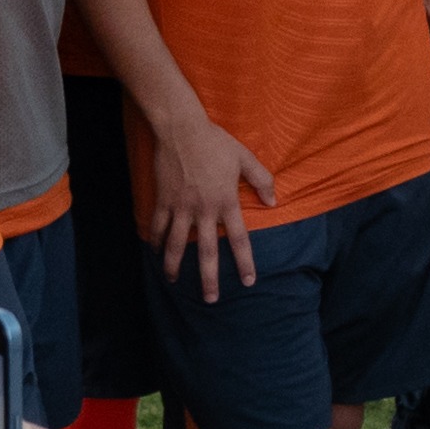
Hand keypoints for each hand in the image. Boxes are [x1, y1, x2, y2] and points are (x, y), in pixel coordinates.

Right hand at [139, 101, 276, 295]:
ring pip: (176, 244)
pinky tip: (155, 252)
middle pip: (207, 251)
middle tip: (211, 299)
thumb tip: (274, 202)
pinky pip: (158, 226)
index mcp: (226, 202)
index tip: (248, 282)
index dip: (244, 262)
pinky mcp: (164, 200)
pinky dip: (156, 241)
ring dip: (174, 265)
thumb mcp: (245, 158)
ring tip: (173, 281)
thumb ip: (262, 180)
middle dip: (209, 278)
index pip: (239, 239)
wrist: (181, 129)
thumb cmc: (215, 142)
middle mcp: (204, 210)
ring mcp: (181, 207)